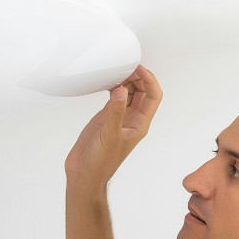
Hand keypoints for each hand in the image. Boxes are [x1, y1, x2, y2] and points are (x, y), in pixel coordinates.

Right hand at [65, 66, 161, 188]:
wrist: (85, 173)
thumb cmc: (101, 162)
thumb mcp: (109, 135)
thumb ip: (115, 112)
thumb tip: (121, 90)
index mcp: (140, 124)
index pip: (153, 96)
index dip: (149, 80)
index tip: (138, 68)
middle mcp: (132, 119)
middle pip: (143, 91)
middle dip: (138, 77)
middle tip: (127, 66)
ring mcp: (120, 117)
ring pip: (129, 92)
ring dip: (126, 80)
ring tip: (118, 69)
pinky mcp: (107, 116)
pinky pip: (115, 96)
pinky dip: (114, 86)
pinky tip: (108, 80)